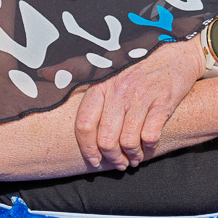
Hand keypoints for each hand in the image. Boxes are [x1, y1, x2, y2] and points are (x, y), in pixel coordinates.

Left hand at [73, 37, 205, 169]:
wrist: (174, 54)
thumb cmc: (137, 66)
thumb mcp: (107, 69)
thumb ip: (78, 75)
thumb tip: (43, 73)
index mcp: (101, 84)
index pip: (85, 123)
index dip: (87, 148)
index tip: (94, 160)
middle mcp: (119, 90)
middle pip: (106, 139)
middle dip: (112, 157)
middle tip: (118, 163)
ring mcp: (141, 96)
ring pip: (128, 141)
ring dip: (131, 156)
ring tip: (134, 158)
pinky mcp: (163, 102)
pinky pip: (150, 136)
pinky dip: (149, 148)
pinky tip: (148, 148)